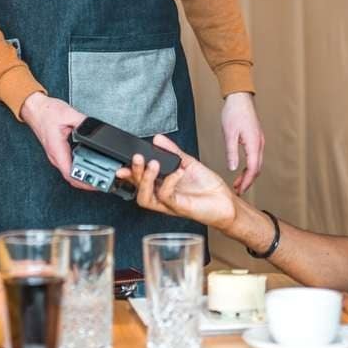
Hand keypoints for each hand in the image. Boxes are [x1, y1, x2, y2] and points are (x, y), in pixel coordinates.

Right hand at [19, 93, 93, 190]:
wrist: (34, 109)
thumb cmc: (46, 112)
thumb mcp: (69, 114)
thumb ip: (84, 123)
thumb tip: (96, 131)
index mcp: (57, 149)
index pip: (70, 174)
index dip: (84, 182)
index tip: (97, 183)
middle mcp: (55, 156)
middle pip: (72, 177)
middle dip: (88, 182)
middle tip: (104, 181)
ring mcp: (56, 155)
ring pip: (71, 172)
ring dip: (85, 176)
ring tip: (100, 175)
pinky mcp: (58, 152)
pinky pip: (70, 165)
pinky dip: (81, 168)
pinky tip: (91, 165)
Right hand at [115, 134, 237, 229]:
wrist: (226, 203)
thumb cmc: (208, 188)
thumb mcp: (188, 163)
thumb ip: (172, 151)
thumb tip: (158, 139)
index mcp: (162, 185)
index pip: (139, 180)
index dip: (128, 173)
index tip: (122, 163)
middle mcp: (162, 196)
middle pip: (138, 188)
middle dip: (135, 172)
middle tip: (137, 157)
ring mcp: (170, 204)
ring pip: (145, 197)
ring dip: (146, 180)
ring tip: (152, 164)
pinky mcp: (180, 208)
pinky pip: (166, 197)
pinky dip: (169, 182)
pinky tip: (177, 172)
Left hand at [222, 92, 263, 193]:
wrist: (240, 97)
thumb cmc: (234, 112)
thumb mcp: (229, 134)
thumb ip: (231, 152)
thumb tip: (232, 169)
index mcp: (254, 144)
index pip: (253, 169)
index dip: (247, 181)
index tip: (240, 190)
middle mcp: (260, 144)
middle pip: (257, 168)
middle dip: (249, 181)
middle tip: (238, 190)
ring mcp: (259, 141)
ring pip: (257, 163)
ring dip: (249, 174)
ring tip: (239, 182)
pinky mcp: (256, 138)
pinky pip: (256, 156)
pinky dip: (250, 166)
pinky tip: (241, 168)